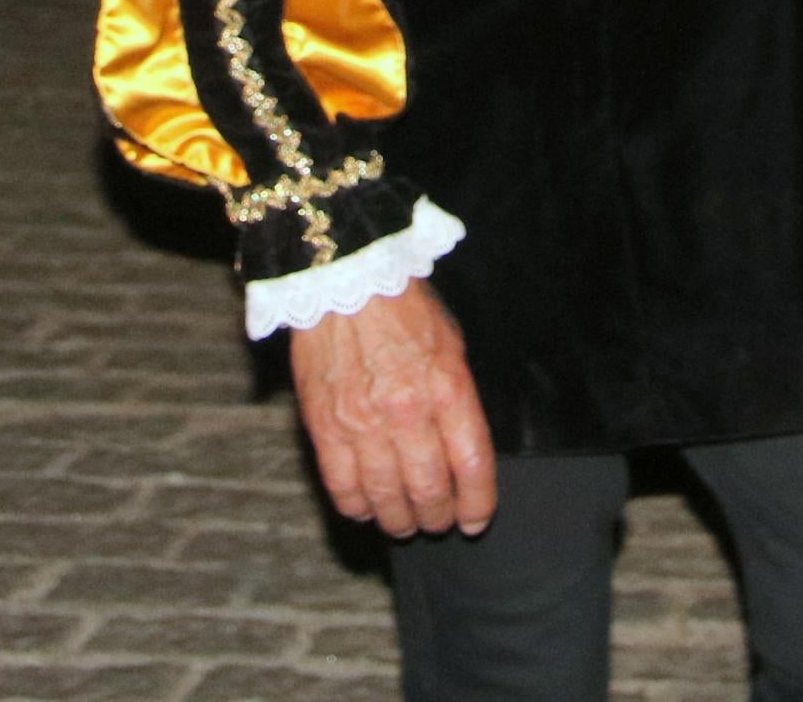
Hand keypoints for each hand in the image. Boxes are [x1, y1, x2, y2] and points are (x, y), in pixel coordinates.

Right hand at [289, 281, 496, 537]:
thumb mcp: (451, 346)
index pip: (472, 466)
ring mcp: (362, 422)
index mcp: (447, 388)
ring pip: (386, 498)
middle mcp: (407, 411)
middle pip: (429, 490)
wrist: (343, 279)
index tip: (475, 520)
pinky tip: (366, 508)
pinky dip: (357, 507)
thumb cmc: (403, 310)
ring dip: (399, 521)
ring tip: (404, 523)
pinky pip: (342, 487)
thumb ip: (459, 401)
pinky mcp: (325, 426)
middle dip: (438, 517)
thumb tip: (463, 454)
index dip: (478, 504)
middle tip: (438, 522)